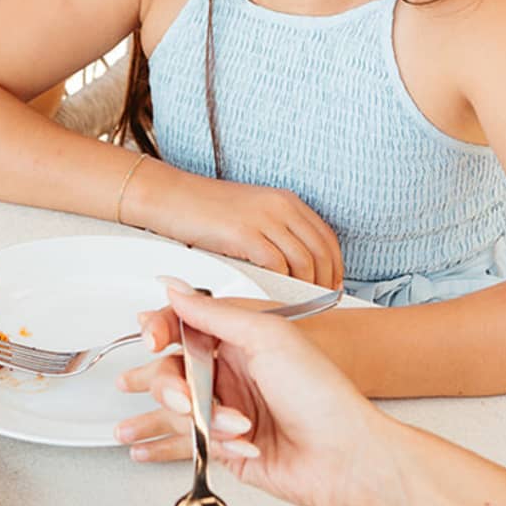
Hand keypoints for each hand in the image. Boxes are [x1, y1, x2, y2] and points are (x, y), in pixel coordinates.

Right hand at [114, 281, 392, 505]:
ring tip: (214, 426)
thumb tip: (174, 289)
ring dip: (198, 421)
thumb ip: (213, 314)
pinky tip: (156, 448)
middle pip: (169, 372)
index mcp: (239, 338)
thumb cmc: (322, 396)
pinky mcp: (225, 447)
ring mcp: (226, 411)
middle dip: (172, 389)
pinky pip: (188, 444)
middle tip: (188, 402)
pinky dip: (182, 446)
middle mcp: (229, 373)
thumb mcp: (267, 337)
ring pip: (176, 411)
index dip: (159, 331)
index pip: (181, 326)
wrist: (345, 457)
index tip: (153, 341)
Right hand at [126, 163, 342, 286]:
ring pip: (304, 262)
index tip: (332, 287)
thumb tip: (293, 266)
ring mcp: (264, 219)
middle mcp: (281, 207)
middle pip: (321, 252)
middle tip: (321, 306)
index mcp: (286, 201)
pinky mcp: (245, 233)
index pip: (326, 238)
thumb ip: (274, 233)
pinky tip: (277, 300)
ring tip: (301, 308)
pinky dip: (282, 287)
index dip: (334, 267)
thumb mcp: (250, 213)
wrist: (171, 197)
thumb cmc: (203, 209)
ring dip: (306, 290)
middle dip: (325, 283)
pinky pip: (277, 267)